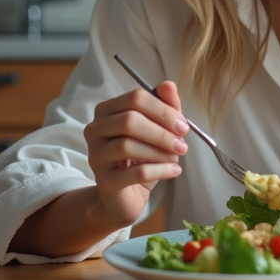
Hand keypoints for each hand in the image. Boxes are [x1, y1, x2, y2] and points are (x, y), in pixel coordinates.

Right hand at [83, 82, 187, 227]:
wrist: (127, 194)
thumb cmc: (142, 157)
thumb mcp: (158, 129)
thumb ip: (165, 106)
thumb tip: (168, 85)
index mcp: (107, 110)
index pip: (135, 98)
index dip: (163, 110)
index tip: (183, 126)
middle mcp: (95, 129)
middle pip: (129, 120)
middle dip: (161, 132)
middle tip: (182, 144)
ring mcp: (96, 155)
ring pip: (128, 146)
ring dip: (160, 151)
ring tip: (177, 158)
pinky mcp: (104, 181)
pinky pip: (134, 172)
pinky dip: (160, 170)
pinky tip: (174, 171)